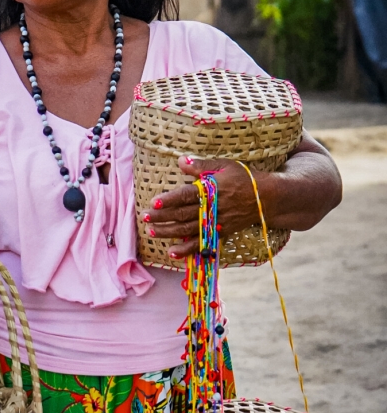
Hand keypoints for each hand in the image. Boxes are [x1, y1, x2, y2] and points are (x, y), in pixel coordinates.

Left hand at [140, 157, 259, 258]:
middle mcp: (212, 209)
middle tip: (144, 217)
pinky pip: (201, 244)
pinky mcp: (220, 233)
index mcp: (211, 190)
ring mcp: (216, 223)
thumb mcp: (224, 166)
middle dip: (162, 217)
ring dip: (168, 232)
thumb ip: (201, 165)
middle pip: (183, 214)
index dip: (169, 200)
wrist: (267, 198)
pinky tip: (172, 252)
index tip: (153, 203)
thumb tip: (180, 160)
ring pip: (188, 230)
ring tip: (151, 232)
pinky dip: (186, 250)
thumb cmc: (244, 178)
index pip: (186, 196)